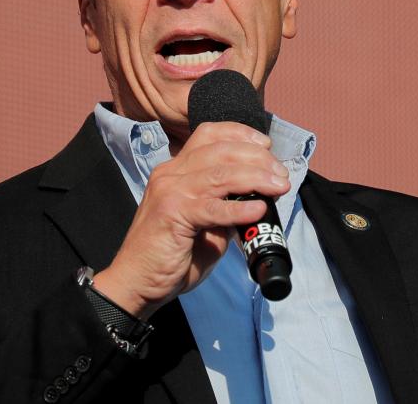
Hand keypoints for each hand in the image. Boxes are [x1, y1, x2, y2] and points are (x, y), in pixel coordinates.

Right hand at [92, 122, 290, 319]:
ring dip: (255, 177)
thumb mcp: (203, 223)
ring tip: (279, 187)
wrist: (136, 282)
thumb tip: (256, 199)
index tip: (267, 145)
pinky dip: (239, 208)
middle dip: (257, 158)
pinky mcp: (172, 215)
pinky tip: (258, 210)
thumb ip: (224, 206)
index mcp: (176, 170)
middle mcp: (170, 173)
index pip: (209, 134)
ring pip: (220, 174)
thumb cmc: (170, 254)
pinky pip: (212, 208)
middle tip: (281, 175)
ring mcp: (170, 192)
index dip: (241, 134)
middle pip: (220, 150)